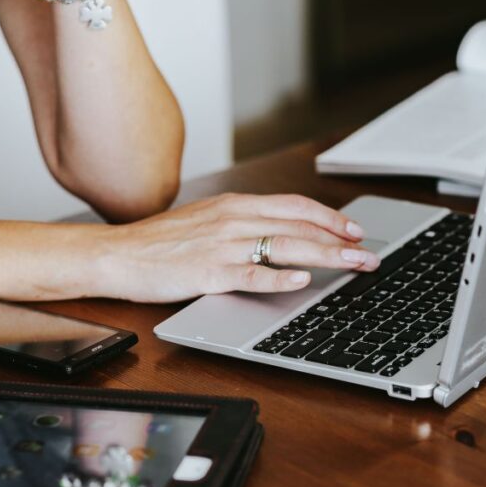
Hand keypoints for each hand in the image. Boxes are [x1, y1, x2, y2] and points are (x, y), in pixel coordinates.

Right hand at [95, 194, 378, 302]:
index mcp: (236, 205)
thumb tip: (282, 234)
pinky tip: (301, 281)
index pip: (295, 206)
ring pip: (285, 246)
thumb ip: (244, 224)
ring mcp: (222, 245)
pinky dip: (279, 277)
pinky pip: (250, 274)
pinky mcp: (208, 272)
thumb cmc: (160, 243)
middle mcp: (233, 219)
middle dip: (340, 242)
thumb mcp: (208, 221)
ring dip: (325, 257)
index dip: (330, 218)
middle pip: (299, 226)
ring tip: (353, 266)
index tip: (355, 231)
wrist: (116, 254)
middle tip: (369, 256)